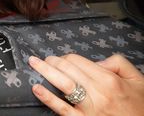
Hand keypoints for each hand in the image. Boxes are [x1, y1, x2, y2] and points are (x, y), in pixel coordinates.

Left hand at [28, 54, 143, 115]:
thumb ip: (119, 64)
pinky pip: (62, 109)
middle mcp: (98, 92)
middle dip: (52, 61)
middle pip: (68, 69)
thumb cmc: (139, 107)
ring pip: (63, 84)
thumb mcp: (138, 81)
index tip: (60, 58)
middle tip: (43, 59)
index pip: (79, 61)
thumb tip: (97, 61)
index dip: (66, 57)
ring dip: (45, 72)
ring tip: (34, 64)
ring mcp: (89, 109)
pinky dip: (48, 98)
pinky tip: (37, 89)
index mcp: (109, 80)